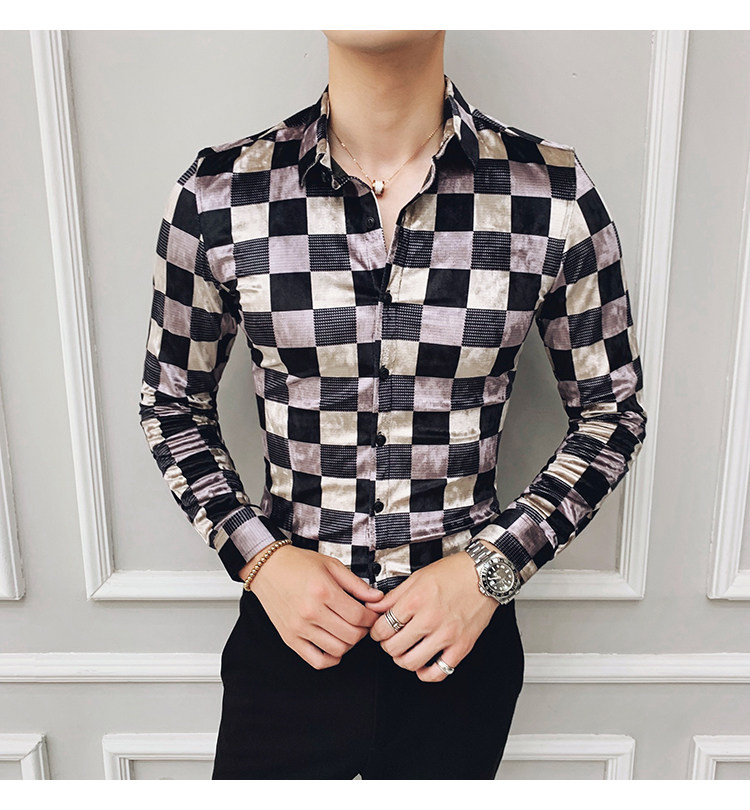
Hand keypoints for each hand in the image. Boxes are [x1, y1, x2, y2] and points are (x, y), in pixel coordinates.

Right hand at [246, 544, 384, 669]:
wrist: (268, 567)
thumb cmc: (298, 564)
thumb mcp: (331, 565)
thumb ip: (356, 584)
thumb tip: (377, 598)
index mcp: (323, 591)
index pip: (359, 616)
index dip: (372, 618)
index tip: (372, 615)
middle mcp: (311, 612)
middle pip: (351, 635)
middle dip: (363, 631)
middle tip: (362, 622)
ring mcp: (299, 628)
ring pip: (337, 650)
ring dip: (349, 644)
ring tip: (348, 631)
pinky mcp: (290, 638)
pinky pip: (316, 661)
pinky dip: (330, 658)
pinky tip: (334, 646)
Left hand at [364, 544, 499, 681]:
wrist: (484, 574)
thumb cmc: (453, 572)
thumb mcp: (417, 577)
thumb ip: (393, 596)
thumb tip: (373, 608)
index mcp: (415, 600)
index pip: (383, 627)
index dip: (376, 632)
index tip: (379, 631)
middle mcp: (429, 619)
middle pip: (394, 647)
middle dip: (387, 645)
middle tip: (390, 640)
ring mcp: (446, 635)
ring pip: (412, 662)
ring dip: (402, 660)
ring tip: (404, 651)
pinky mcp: (462, 646)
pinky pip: (440, 672)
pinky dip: (426, 674)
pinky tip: (423, 665)